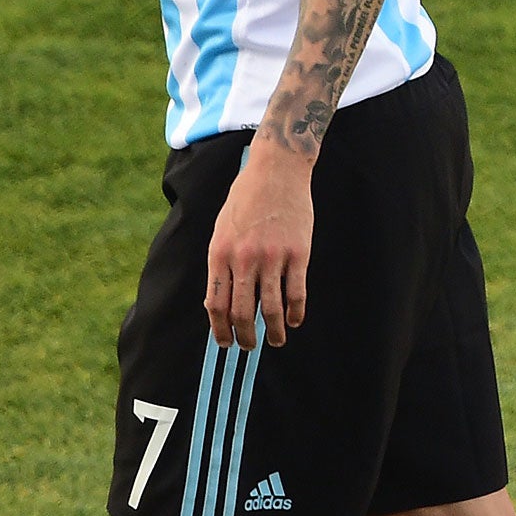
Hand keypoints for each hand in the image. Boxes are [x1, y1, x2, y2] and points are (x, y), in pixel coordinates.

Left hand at [205, 140, 312, 349]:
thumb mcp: (222, 228)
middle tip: (249, 346)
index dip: (220, 330)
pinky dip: (296, 313)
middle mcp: (244, 258)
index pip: (216, 304)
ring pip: (271, 309)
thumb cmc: (246, 198)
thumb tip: (218, 301)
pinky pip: (296, 293)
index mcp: (220, 252)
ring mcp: (273, 257)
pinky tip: (295, 320)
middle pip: (242, 313)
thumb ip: (220, 263)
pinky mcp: (298, 253)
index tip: (225, 342)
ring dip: (274, 332)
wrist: (276, 169)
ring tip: (276, 340)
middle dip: (245, 337)